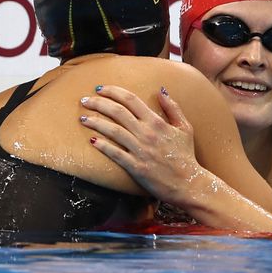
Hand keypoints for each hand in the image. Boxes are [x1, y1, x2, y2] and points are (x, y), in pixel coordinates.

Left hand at [79, 85, 202, 205]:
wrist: (189, 183)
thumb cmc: (186, 155)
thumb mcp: (185, 127)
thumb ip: (173, 107)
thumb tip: (161, 90)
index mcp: (157, 122)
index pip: (131, 100)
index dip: (113, 92)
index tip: (100, 89)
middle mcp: (147, 134)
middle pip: (118, 112)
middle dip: (98, 104)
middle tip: (85, 101)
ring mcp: (140, 150)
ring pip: (113, 131)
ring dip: (95, 122)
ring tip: (83, 118)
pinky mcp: (136, 167)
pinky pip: (115, 153)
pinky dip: (102, 146)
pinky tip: (92, 140)